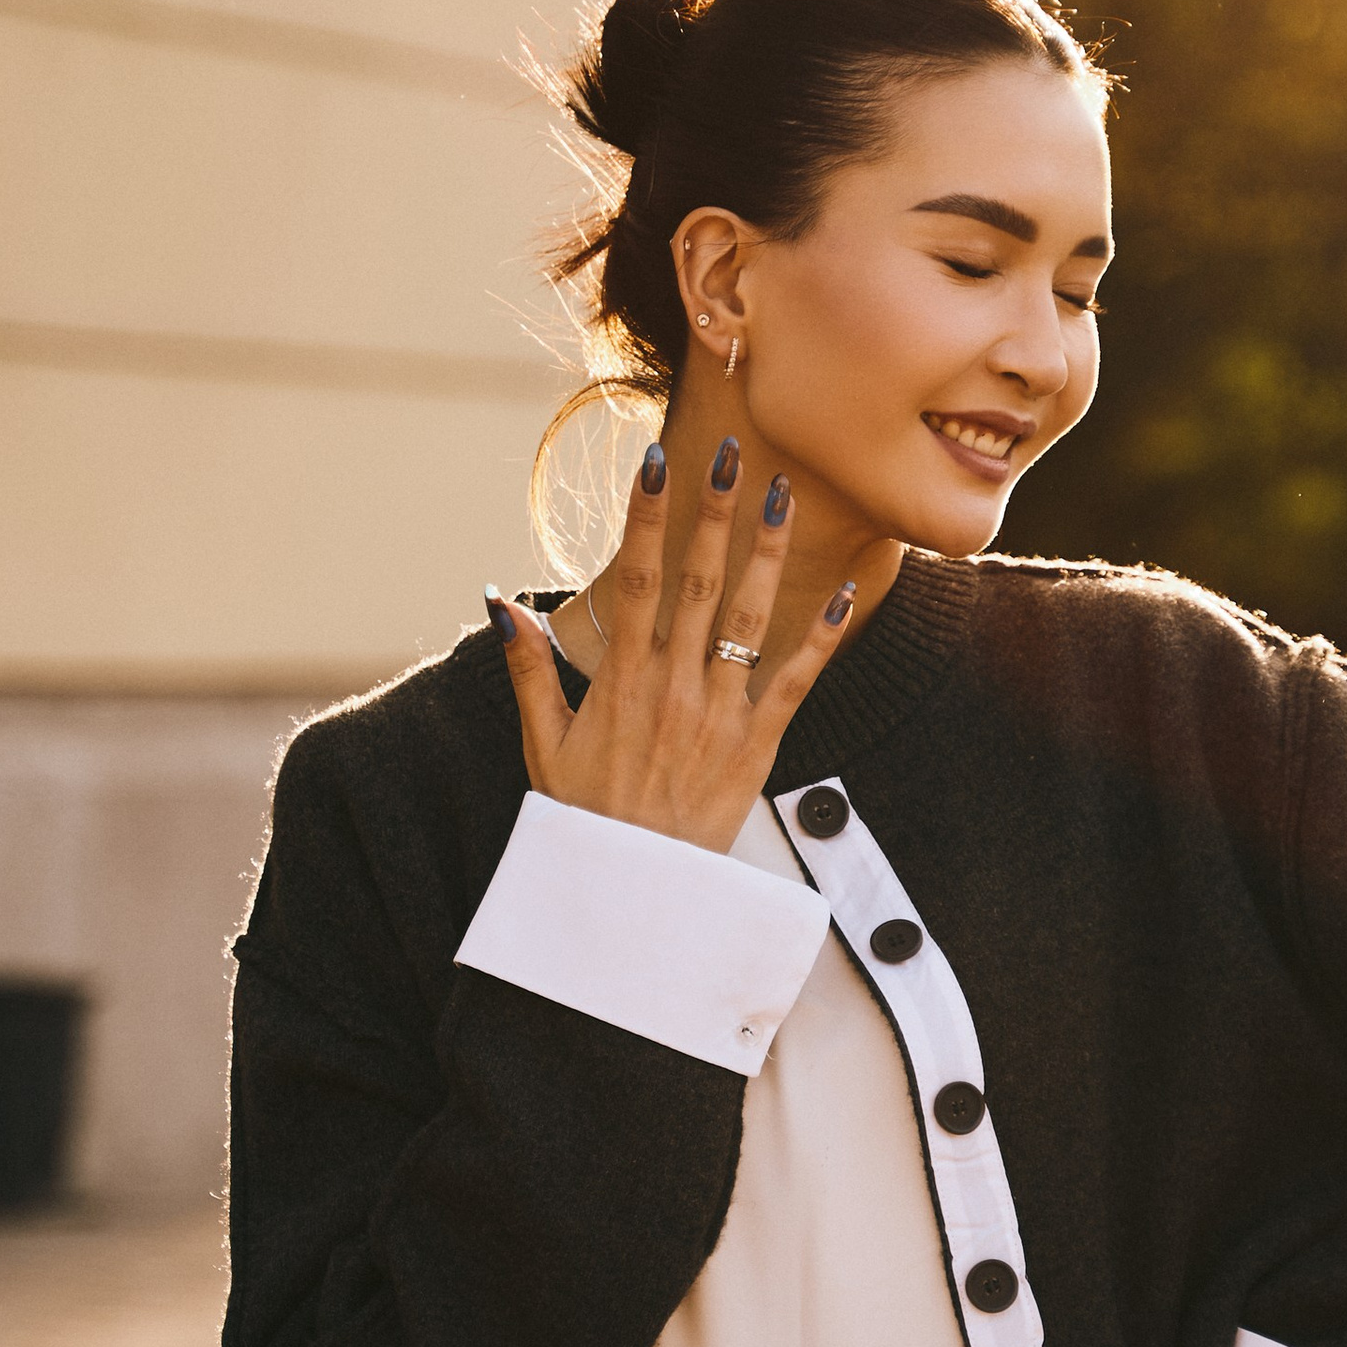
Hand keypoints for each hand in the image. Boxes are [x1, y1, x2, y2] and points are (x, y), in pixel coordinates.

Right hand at [490, 438, 854, 856]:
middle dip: (714, 513)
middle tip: (732, 452)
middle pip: (696, 581)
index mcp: (621, 679)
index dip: (648, 518)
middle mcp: (671, 685)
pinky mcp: (756, 745)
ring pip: (745, 618)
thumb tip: (502, 603)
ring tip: (782, 495)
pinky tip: (844, 590)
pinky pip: (794, 681)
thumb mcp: (543, 745)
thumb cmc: (585, 818)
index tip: (658, 464)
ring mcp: (717, 713)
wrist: (633, 893)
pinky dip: (820, 636)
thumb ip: (529, 671)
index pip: (636, 578)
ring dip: (766, 553)